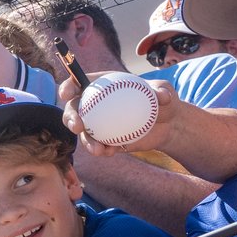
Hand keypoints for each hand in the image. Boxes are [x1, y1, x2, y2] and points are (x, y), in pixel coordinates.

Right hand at [60, 75, 181, 156]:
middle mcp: (96, 105)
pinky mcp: (107, 140)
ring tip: (97, 150)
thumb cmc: (163, 101)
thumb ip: (161, 91)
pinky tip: (109, 152)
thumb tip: (160, 97)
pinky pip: (99, 146)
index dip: (68, 87)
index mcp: (103, 86)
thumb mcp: (165, 91)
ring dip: (86, 141)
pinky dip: (102, 150)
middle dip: (70, 118)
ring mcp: (100, 124)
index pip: (79, 84)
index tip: (66, 93)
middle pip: (74, 110)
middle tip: (78, 126)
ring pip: (84, 133)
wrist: (169, 125)